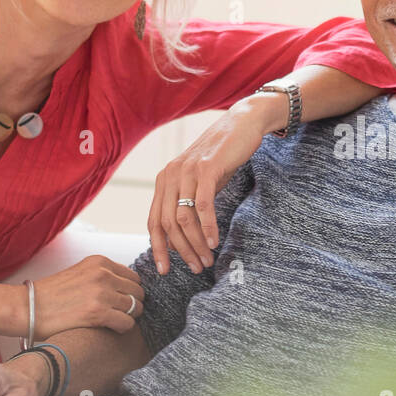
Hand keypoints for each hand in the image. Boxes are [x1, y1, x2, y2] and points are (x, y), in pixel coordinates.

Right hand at [32, 255, 143, 337]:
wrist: (26, 307)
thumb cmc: (50, 295)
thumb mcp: (80, 274)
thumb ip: (102, 276)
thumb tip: (125, 289)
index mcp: (99, 262)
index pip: (133, 277)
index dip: (130, 292)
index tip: (122, 302)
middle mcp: (103, 274)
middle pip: (138, 292)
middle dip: (133, 304)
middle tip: (121, 314)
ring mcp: (101, 292)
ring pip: (135, 307)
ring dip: (129, 317)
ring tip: (114, 322)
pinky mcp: (98, 312)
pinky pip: (127, 322)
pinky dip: (123, 328)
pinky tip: (111, 329)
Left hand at [148, 91, 286, 274]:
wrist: (242, 124)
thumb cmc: (222, 157)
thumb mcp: (200, 182)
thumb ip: (188, 204)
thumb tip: (183, 237)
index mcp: (164, 180)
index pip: (153, 221)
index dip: (158, 248)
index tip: (164, 270)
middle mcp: (170, 175)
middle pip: (166, 224)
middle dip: (180, 251)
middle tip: (195, 268)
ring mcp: (186, 171)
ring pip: (183, 217)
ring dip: (194, 243)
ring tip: (206, 260)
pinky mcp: (206, 169)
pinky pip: (202, 205)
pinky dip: (207, 227)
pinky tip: (213, 242)